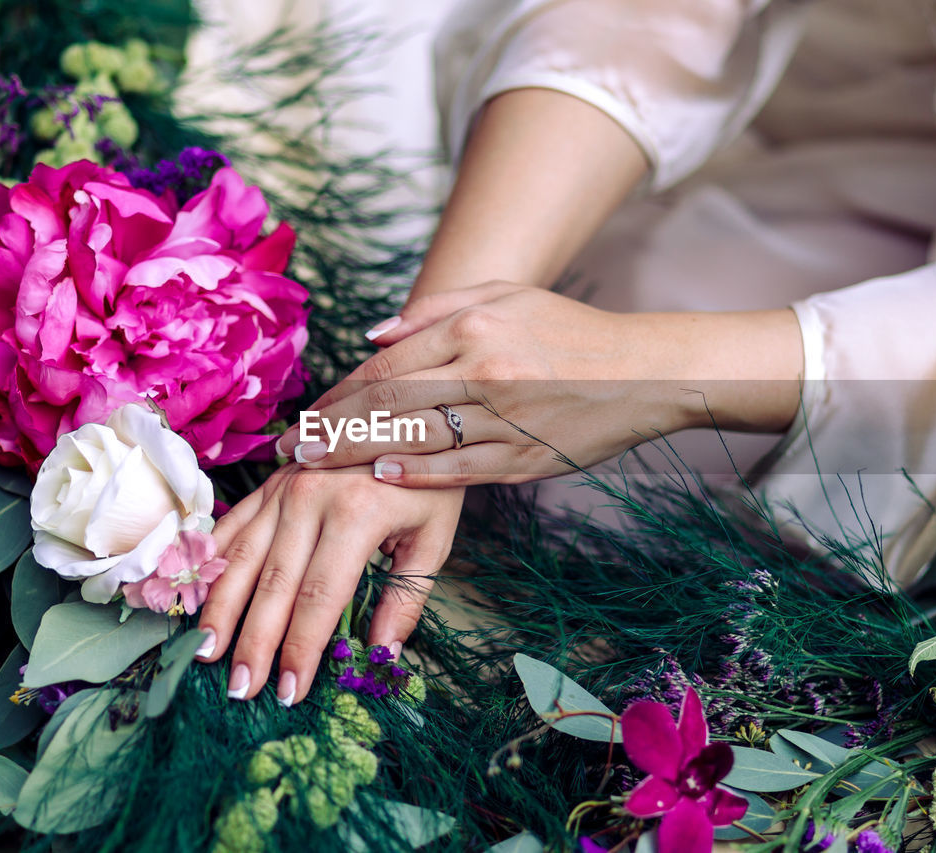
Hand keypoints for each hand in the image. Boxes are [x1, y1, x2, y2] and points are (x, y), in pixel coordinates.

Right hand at [195, 464, 462, 705]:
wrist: (411, 414)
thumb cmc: (429, 482)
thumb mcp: (433, 538)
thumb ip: (406, 599)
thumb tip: (381, 657)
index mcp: (356, 514)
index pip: (319, 597)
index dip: (301, 648)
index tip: (289, 692)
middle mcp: (311, 497)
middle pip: (274, 584)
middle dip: (254, 642)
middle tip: (238, 689)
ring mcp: (284, 485)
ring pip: (242, 556)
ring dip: (220, 608)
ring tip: (204, 652)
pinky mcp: (271, 481)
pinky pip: (232, 524)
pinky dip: (210, 560)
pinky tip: (192, 593)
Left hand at [276, 282, 684, 485]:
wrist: (644, 371)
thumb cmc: (569, 331)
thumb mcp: (505, 295)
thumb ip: (435, 308)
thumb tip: (372, 335)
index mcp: (475, 326)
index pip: (386, 364)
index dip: (337, 393)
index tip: (304, 413)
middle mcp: (485, 370)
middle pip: (387, 403)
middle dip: (330, 428)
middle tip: (290, 449)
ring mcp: (505, 418)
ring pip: (414, 438)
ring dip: (357, 454)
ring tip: (317, 468)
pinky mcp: (525, 457)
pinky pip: (458, 470)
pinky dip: (415, 475)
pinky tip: (379, 477)